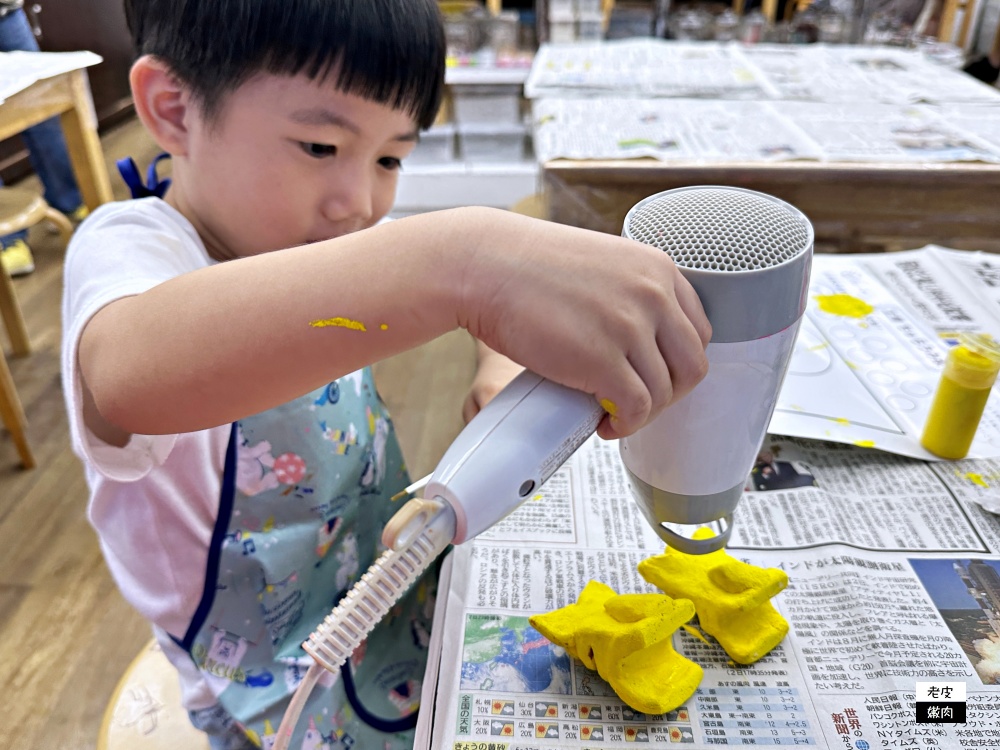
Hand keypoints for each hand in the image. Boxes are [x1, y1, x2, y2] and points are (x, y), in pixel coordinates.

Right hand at [458, 209, 711, 439]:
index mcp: (658, 269)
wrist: (486, 266)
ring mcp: (630, 327)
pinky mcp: (603, 360)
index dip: (676, 364)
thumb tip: (641, 342)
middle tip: (635, 401)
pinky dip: (624, 425)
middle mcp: (654, 295)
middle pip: (691, 365)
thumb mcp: (602, 264)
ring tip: (612, 414)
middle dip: (667, 393)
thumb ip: (631, 294)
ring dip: (641, 414)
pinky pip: (636, 408)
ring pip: (663, 392)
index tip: (652, 376)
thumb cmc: (529, 267)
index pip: (697, 331)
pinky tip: (604, 423)